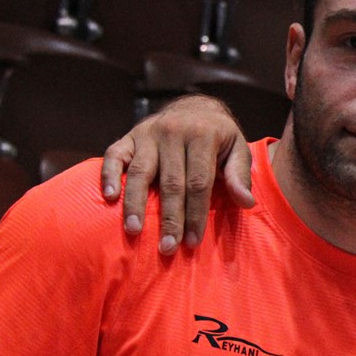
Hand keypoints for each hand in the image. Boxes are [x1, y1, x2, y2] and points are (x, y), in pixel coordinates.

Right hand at [101, 95, 253, 254]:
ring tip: (133, 230)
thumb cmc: (219, 137)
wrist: (195, 107)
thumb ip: (240, 175)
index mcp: (203, 135)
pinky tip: (109, 197)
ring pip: (140, 172)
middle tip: (167, 248)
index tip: (193, 242)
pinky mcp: (130, 135)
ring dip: (135, 203)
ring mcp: (148, 133)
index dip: (196, 214)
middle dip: (170, 218)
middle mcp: (174, 132)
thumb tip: (246, 203)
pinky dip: (108, 175)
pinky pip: (114, 154)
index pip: (199, 182)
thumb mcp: (237, 149)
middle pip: (171, 183)